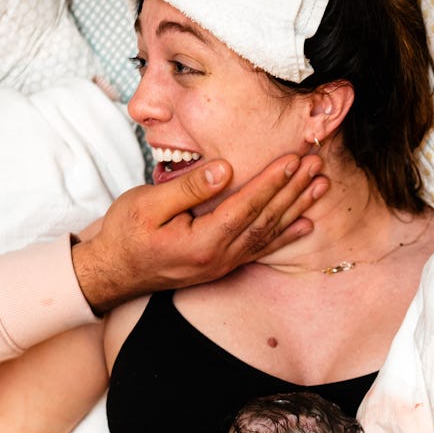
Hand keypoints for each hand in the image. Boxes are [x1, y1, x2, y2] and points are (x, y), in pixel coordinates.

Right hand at [72, 154, 326, 313]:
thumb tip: (224, 170)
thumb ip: (187, 188)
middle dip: (292, 190)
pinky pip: (260, 249)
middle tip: (317, 165)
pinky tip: (304, 223)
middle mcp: (218, 258)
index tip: (292, 159)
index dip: (271, 182)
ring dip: (296, 208)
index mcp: (201, 242)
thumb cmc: (124, 235)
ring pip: (267, 234)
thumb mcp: (147, 205)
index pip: (245, 207)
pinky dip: (285, 235)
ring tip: (320, 186)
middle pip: (265, 220)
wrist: (113, 273)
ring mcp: (222, 265)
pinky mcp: (222, 266)